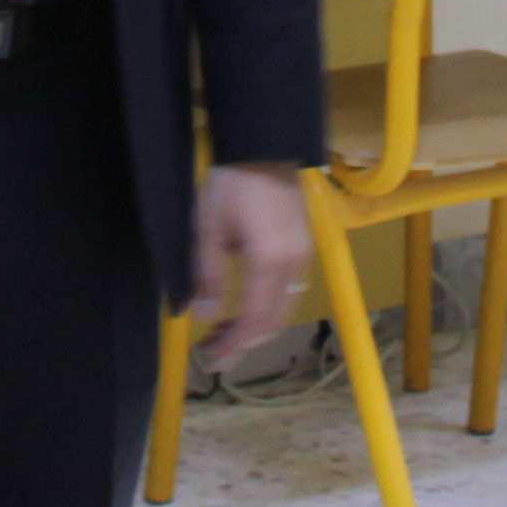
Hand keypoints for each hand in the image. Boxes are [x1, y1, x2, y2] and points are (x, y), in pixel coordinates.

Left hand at [188, 163, 310, 359]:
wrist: (265, 145)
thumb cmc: (233, 183)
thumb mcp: (209, 228)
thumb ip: (207, 275)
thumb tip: (203, 316)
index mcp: (270, 263)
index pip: (255, 321)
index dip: (235, 345)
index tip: (214, 360)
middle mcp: (293, 265)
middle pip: (274, 321)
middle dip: (245, 343)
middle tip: (216, 355)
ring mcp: (303, 256)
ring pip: (284, 308)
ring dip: (256, 327)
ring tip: (225, 334)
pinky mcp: (303, 247)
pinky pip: (289, 291)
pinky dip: (268, 308)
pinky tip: (246, 307)